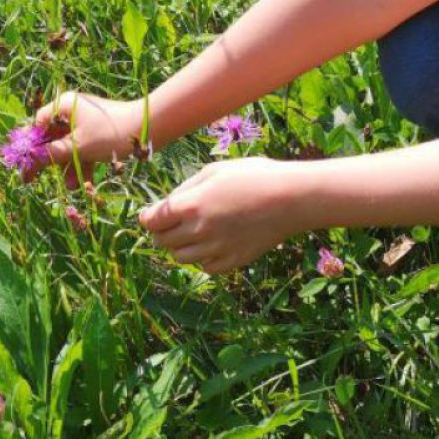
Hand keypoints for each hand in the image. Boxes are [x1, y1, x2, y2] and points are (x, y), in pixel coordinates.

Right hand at [25, 92, 147, 187]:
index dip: (31, 147)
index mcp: (64, 106)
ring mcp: (86, 121)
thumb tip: (27, 164)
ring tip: (73, 186)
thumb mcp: (77, 147)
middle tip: (37, 181)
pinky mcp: (98, 132)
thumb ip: (50, 155)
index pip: (38, 125)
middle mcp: (73, 110)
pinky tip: (85, 183)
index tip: (25, 166)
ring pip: (69, 146)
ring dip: (68, 166)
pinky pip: (83, 148)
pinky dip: (83, 163)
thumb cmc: (110, 133)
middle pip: (52, 138)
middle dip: (52, 161)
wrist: (149, 129)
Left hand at [138, 157, 305, 274]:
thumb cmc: (254, 176)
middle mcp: (199, 231)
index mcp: (190, 205)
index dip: (148, 218)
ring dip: (180, 246)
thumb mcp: (215, 171)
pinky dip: (203, 259)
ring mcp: (216, 249)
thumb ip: (186, 188)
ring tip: (193, 233)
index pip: (151, 221)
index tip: (151, 216)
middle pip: (162, 242)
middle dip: (162, 232)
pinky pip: (206, 268)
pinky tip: (212, 244)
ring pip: (181, 258)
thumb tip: (167, 203)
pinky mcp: (233, 261)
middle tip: (170, 223)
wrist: (291, 198)